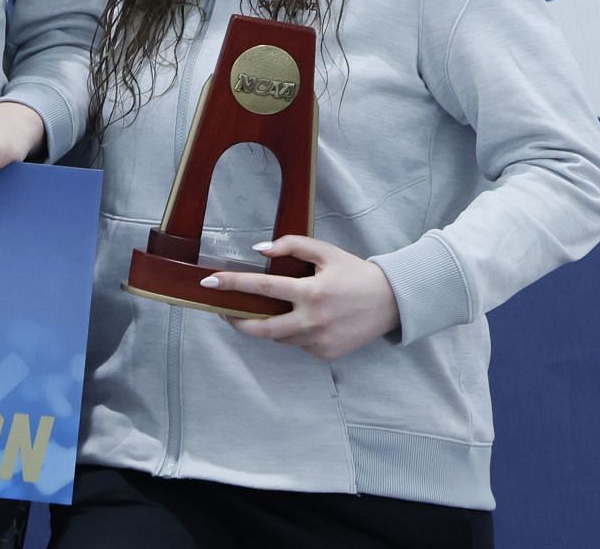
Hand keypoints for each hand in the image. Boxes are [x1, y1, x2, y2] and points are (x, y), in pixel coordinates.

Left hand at [204, 235, 399, 361]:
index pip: (261, 288)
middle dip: (236, 320)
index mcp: (311, 292)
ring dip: (267, 326)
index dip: (232, 285)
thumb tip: (259, 250)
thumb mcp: (325, 251)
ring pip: (279, 338)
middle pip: (261, 328)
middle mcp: (312, 321)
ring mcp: (319, 341)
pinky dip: (292, 333)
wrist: (391, 302)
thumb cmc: (354, 273)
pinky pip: (297, 345)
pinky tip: (300, 320)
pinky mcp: (325, 354)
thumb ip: (291, 246)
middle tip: (223, 311)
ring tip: (262, 311)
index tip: (209, 283)